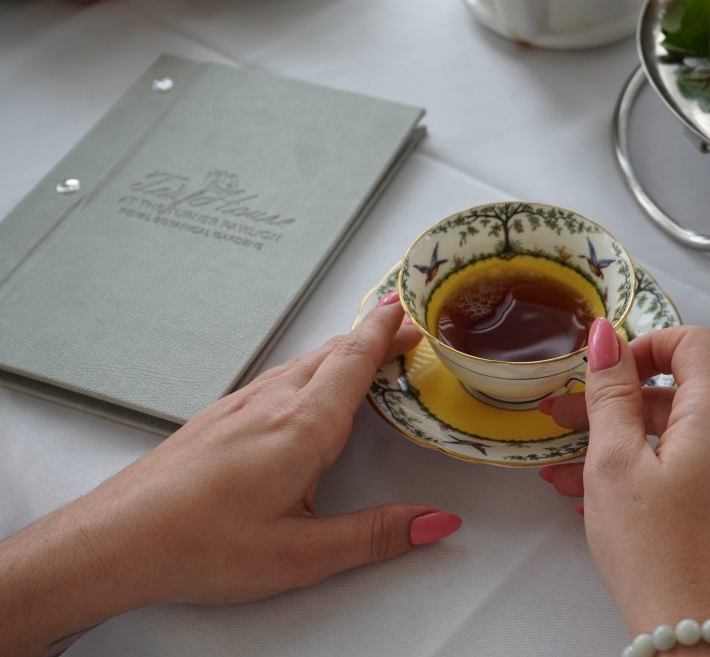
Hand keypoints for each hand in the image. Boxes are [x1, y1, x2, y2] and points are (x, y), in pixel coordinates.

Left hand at [0, 293, 460, 655]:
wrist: (114, 540)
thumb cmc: (200, 547)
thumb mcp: (301, 556)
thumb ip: (375, 535)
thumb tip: (436, 521)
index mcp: (302, 428)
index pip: (354, 362)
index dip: (384, 333)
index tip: (408, 311)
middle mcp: (272, 405)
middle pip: (332, 354)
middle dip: (371, 336)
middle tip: (403, 329)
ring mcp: (240, 406)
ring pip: (302, 363)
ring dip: (340, 351)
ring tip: (365, 352)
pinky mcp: (218, 418)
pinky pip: (277, 377)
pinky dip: (309, 368)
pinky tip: (305, 387)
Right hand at [538, 322, 709, 651]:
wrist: (700, 642)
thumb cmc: (657, 554)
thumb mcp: (616, 462)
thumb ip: (611, 393)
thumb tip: (607, 337)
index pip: (692, 343)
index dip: (644, 344)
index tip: (605, 367)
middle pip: (678, 395)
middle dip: (616, 403)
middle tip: (563, 418)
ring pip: (678, 439)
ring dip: (621, 444)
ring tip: (566, 471)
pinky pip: (691, 474)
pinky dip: (648, 474)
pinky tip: (599, 499)